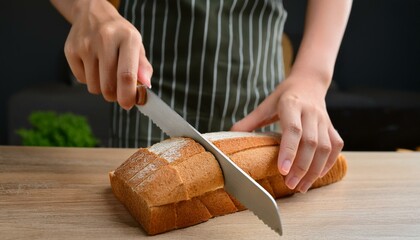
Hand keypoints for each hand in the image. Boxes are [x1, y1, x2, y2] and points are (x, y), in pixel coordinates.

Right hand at [63, 0, 152, 109]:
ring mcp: (85, 45)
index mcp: (127, 38)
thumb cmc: (119, 35)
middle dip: (115, 96)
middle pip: (108, 85)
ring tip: (106, 73)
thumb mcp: (137, 46)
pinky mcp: (70, 50)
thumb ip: (143, 68)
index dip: (127, 95)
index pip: (126, 75)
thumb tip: (145, 86)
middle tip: (119, 92)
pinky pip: (82, 80)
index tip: (128, 104)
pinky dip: (90, 79)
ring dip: (102, 88)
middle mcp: (105, 40)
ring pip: (94, 87)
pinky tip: (94, 65)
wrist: (93, 14)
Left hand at [231, 73, 343, 192]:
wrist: (309, 82)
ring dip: (314, 170)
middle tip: (290, 184)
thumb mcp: (266, 104)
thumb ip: (250, 121)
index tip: (283, 170)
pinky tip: (316, 175)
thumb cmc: (285, 95)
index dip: (289, 151)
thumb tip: (230, 135)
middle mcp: (310, 112)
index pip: (293, 130)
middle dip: (301, 167)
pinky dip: (328, 163)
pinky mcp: (332, 126)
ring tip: (301, 186)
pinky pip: (335, 147)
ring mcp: (324, 119)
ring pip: (325, 148)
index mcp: (291, 105)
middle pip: (310, 143)